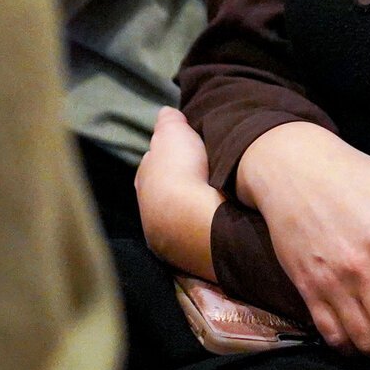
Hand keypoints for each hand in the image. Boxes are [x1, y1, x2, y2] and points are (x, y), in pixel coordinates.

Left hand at [136, 107, 222, 277]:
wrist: (194, 219)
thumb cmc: (181, 172)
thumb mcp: (174, 134)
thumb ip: (168, 123)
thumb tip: (165, 113)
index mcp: (145, 182)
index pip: (153, 167)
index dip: (167, 156)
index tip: (184, 149)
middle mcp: (151, 214)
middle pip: (167, 194)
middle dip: (181, 185)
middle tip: (204, 173)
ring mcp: (170, 240)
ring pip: (183, 218)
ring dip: (196, 209)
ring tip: (218, 197)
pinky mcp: (192, 257)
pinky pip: (201, 235)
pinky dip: (210, 224)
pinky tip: (223, 219)